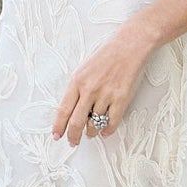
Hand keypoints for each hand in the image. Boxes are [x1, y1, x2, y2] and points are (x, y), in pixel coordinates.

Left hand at [51, 22, 158, 146]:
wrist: (130, 45)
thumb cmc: (107, 53)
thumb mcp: (84, 68)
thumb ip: (78, 88)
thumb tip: (73, 109)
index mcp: (77, 81)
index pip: (63, 110)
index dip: (59, 126)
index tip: (57, 135)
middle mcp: (89, 90)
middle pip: (77, 121)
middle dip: (73, 136)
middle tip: (73, 142)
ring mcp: (106, 95)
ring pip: (95, 124)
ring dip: (92, 132)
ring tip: (91, 133)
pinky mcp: (121, 98)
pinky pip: (112, 122)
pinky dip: (107, 130)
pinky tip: (105, 132)